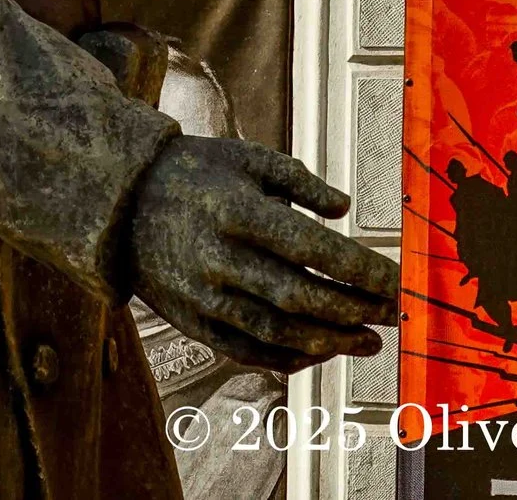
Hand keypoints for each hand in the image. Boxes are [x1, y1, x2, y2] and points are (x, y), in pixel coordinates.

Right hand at [126, 136, 398, 374]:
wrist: (121, 200)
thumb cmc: (195, 172)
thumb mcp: (246, 157)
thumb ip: (299, 181)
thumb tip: (344, 210)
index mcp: (236, 211)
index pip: (311, 248)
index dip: (359, 269)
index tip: (396, 279)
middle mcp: (218, 258)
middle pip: (299, 297)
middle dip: (355, 310)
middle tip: (391, 315)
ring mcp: (202, 296)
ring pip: (277, 332)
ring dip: (331, 342)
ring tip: (368, 342)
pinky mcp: (192, 322)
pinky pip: (248, 351)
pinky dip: (290, 358)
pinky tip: (321, 351)